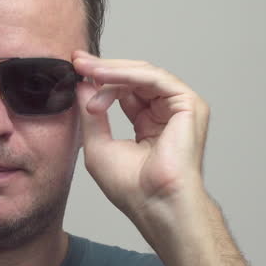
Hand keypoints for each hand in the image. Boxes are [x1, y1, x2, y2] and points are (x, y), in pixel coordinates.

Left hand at [72, 49, 210, 227]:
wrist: (155, 204)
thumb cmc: (132, 188)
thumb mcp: (98, 145)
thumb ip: (90, 114)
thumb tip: (81, 85)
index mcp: (149, 123)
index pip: (124, 90)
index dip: (100, 78)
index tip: (75, 69)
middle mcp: (166, 113)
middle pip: (134, 77)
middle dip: (103, 68)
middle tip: (78, 61)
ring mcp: (180, 108)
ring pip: (143, 73)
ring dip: (111, 72)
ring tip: (87, 73)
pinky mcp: (189, 105)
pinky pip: (154, 78)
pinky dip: (127, 75)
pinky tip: (104, 78)